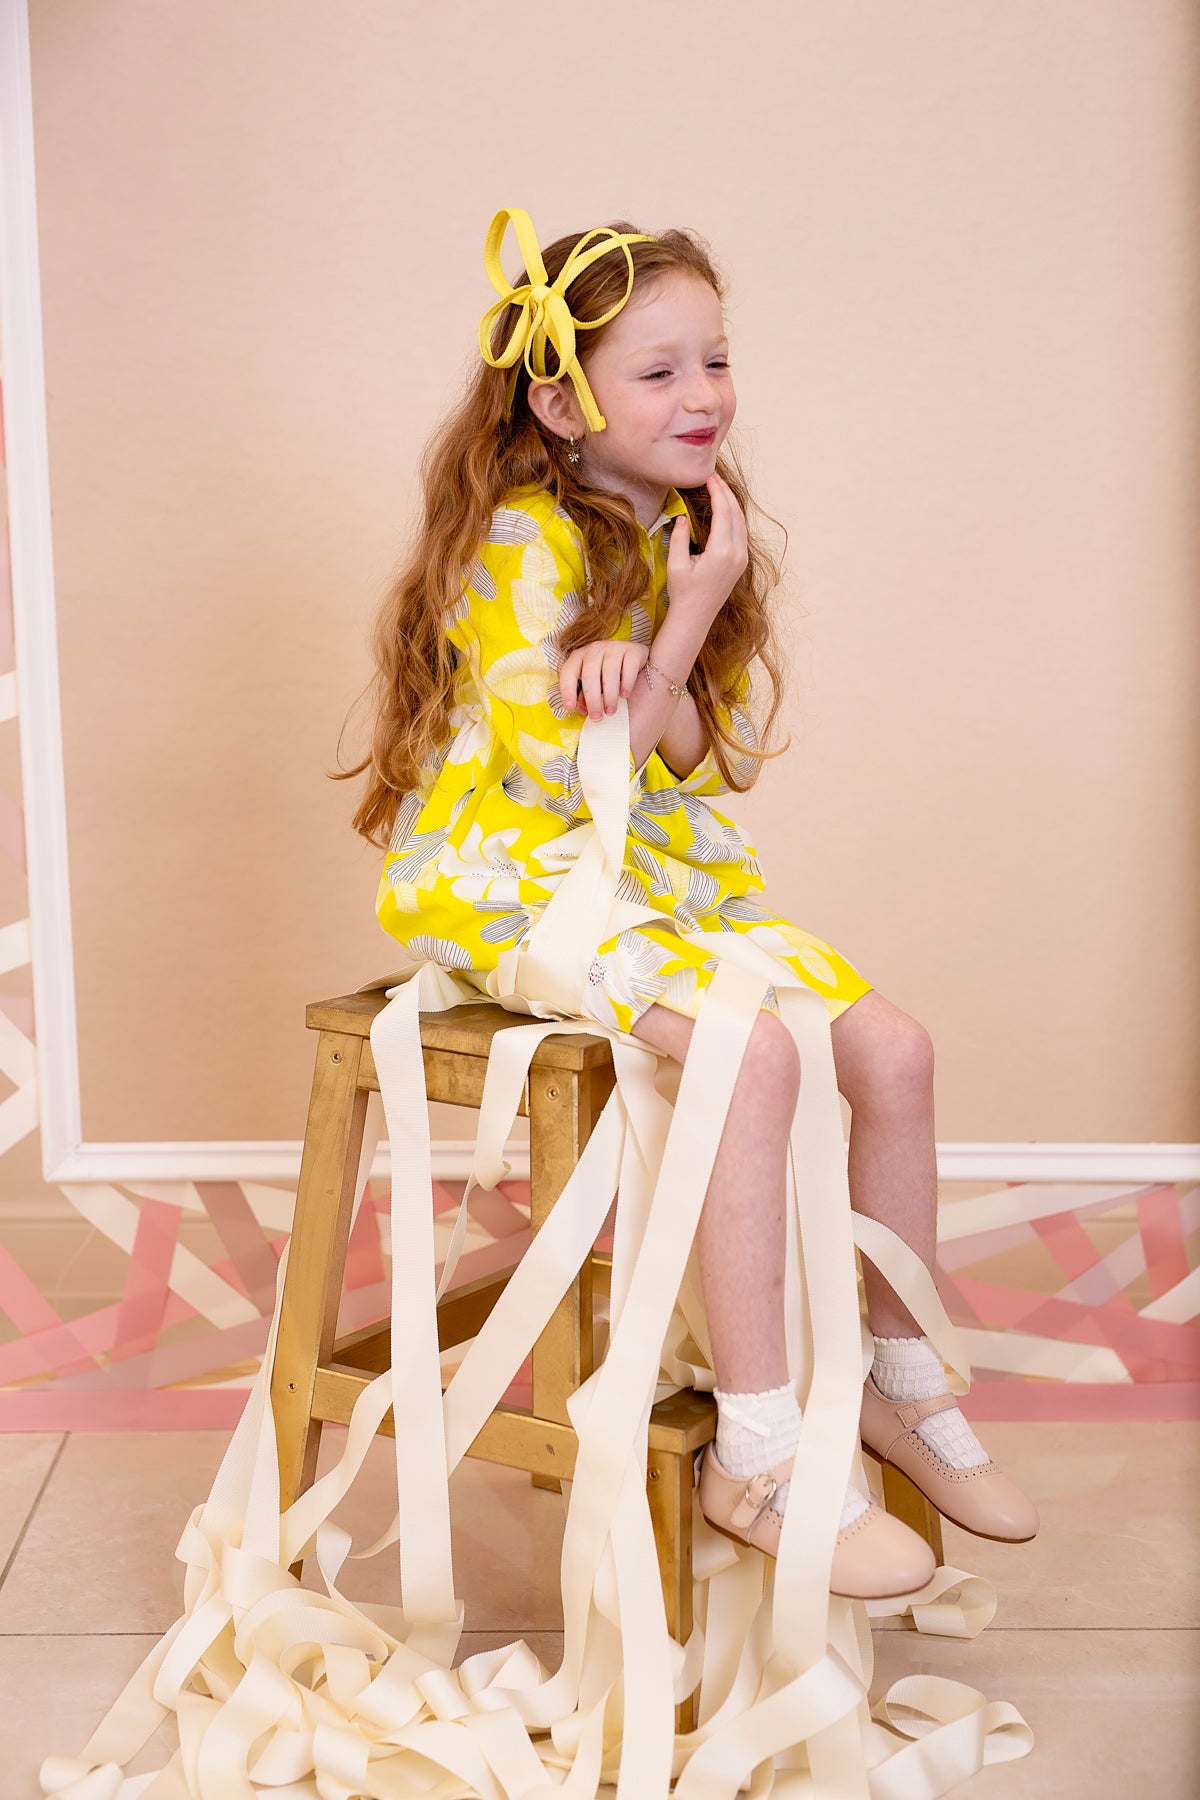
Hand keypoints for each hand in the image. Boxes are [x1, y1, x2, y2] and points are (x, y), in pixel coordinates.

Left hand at [559, 638, 649, 721]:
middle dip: (592, 699)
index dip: (567, 690)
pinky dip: (626, 682)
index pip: (568, 672)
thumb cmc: (605, 674)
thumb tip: (582, 709)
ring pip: (610, 671)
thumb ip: (584, 696)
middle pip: (590, 674)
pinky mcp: (633, 649)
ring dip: (609, 695)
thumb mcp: (591, 684)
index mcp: (578, 657)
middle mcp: (594, 649)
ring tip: (610, 711)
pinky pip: (629, 666)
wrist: (631, 658)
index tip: (570, 707)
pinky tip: (624, 695)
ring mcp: (614, 647)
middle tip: (596, 717)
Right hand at [665, 472, 748, 622]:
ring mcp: (742, 559)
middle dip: (725, 493)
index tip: (708, 477)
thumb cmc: (683, 593)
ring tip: (719, 489)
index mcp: (721, 552)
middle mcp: (736, 554)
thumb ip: (680, 537)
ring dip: (731, 503)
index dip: (717, 492)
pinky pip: (741, 533)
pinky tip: (725, 509)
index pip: (723, 512)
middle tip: (713, 477)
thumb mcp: (676, 564)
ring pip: (741, 522)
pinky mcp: (741, 563)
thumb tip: (683, 517)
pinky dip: (734, 517)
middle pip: (735, 513)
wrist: (695, 618)